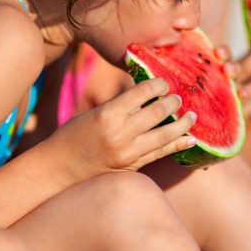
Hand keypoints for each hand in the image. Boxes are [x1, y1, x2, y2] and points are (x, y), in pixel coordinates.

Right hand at [56, 77, 196, 178]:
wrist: (59, 167)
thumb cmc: (73, 136)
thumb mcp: (94, 114)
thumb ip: (120, 107)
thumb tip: (149, 96)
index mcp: (107, 114)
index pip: (142, 93)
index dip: (157, 85)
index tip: (164, 83)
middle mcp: (120, 134)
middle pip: (157, 112)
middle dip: (173, 102)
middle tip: (179, 98)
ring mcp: (128, 153)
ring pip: (166, 134)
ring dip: (182, 123)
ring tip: (191, 115)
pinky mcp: (132, 167)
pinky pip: (161, 154)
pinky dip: (178, 145)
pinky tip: (190, 139)